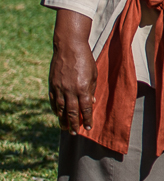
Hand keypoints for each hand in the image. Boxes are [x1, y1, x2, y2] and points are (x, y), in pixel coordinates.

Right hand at [48, 9, 95, 134]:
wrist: (69, 47)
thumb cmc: (85, 59)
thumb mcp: (94, 74)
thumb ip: (92, 89)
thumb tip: (90, 103)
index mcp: (83, 88)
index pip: (85, 109)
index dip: (87, 119)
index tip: (88, 127)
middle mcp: (70, 90)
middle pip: (72, 112)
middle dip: (74, 124)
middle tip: (75, 133)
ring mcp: (59, 88)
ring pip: (60, 109)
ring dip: (63, 120)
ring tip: (66, 129)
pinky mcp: (52, 84)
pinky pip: (53, 101)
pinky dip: (55, 110)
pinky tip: (58, 115)